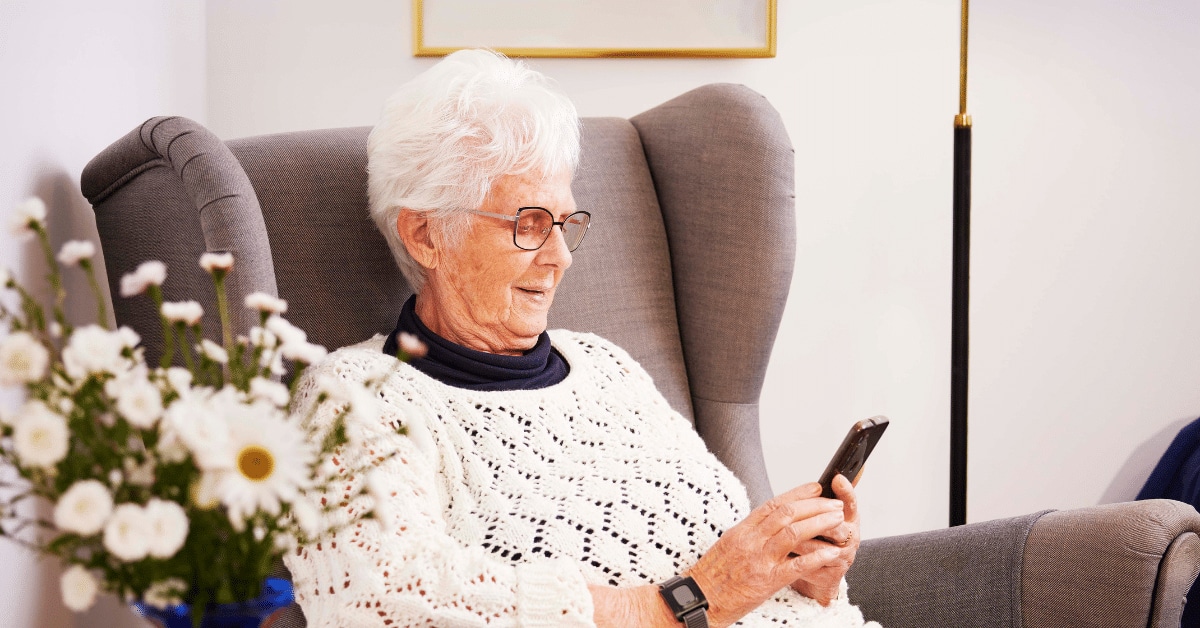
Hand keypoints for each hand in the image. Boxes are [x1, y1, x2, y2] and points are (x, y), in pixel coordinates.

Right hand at [685, 483, 845, 627]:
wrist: (700, 600)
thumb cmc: (712, 576)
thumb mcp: (728, 545)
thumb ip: (750, 533)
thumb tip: (770, 522)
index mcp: (742, 530)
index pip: (773, 504)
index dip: (797, 493)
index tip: (816, 488)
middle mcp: (751, 540)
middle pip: (787, 514)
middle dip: (815, 506)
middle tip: (835, 503)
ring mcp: (759, 560)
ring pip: (793, 533)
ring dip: (819, 524)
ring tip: (838, 520)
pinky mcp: (766, 581)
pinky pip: (796, 566)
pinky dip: (817, 557)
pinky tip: (832, 553)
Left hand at [789, 474, 860, 604]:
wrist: (816, 573)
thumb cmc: (815, 538)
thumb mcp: (817, 517)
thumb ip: (817, 501)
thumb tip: (815, 482)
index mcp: (849, 519)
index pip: (851, 502)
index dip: (846, 491)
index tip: (837, 479)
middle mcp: (850, 537)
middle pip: (835, 523)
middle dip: (813, 519)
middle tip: (794, 515)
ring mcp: (843, 558)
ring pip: (818, 546)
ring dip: (797, 540)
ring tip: (781, 537)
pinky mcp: (831, 575)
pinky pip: (810, 565)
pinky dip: (794, 559)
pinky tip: (783, 554)